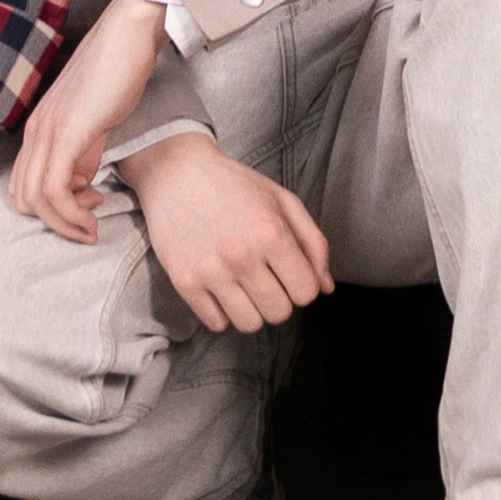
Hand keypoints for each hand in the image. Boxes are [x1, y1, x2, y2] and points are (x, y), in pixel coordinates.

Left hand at [9, 0, 170, 242]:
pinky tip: (95, 213)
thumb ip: (83, 151)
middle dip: (57, 222)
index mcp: (39, 128)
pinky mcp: (67, 133)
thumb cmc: (117, 71)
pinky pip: (54, 189)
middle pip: (24, 199)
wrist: (129, 34)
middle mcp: (35, 131)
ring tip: (93, 224)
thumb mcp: (93, 120)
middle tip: (90, 221)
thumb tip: (81, 181)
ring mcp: (48, 132)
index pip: (24, 186)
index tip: (87, 205)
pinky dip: (72, 212)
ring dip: (66, 223)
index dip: (52, 209)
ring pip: (36, 200)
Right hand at [122, 140, 334, 335]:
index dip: (302, 284)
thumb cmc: (233, 186)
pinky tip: (220, 287)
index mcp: (271, 233)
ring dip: (252, 310)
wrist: (175, 174)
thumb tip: (326, 287)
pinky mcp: (184, 283)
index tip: (288, 272)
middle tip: (265, 277)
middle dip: (278, 299)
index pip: (306, 292)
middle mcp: (242, 256)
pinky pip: (216, 324)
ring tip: (242, 285)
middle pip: (279, 313)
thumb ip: (313, 243)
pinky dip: (222, 312)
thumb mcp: (282, 201)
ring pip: (249, 325)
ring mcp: (211, 272)